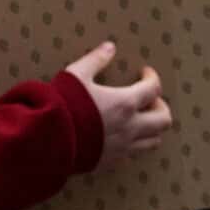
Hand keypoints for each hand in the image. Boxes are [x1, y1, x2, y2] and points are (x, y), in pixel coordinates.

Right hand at [63, 41, 172, 174]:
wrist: (45, 142)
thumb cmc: (62, 106)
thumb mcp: (76, 75)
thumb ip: (95, 60)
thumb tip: (110, 47)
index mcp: (125, 103)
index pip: (154, 89)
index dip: (153, 78)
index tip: (145, 73)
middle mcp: (130, 127)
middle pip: (164, 120)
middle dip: (160, 106)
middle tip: (147, 99)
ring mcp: (122, 148)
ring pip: (153, 141)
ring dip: (152, 128)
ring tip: (139, 118)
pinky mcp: (111, 162)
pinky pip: (133, 154)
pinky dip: (134, 143)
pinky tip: (121, 135)